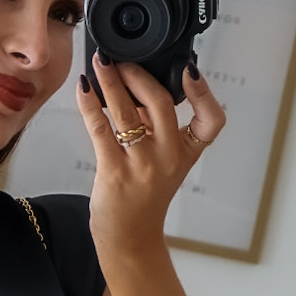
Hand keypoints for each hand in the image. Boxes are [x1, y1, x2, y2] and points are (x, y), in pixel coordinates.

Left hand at [75, 55, 224, 269]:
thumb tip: (132, 85)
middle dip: (138, 74)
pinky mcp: (114, 171)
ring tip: (100, 63)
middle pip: (161, 104)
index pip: (211, 121)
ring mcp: (142, 165)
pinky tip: (84, 88)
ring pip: (126, 112)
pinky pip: (101, 128)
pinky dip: (90, 104)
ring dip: (110, 81)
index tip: (189, 70)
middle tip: (121, 59)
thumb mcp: (163, 161)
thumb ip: (154, 126)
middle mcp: (169, 158)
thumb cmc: (143, 197)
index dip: (204, 93)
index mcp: (186, 152)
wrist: (129, 236)